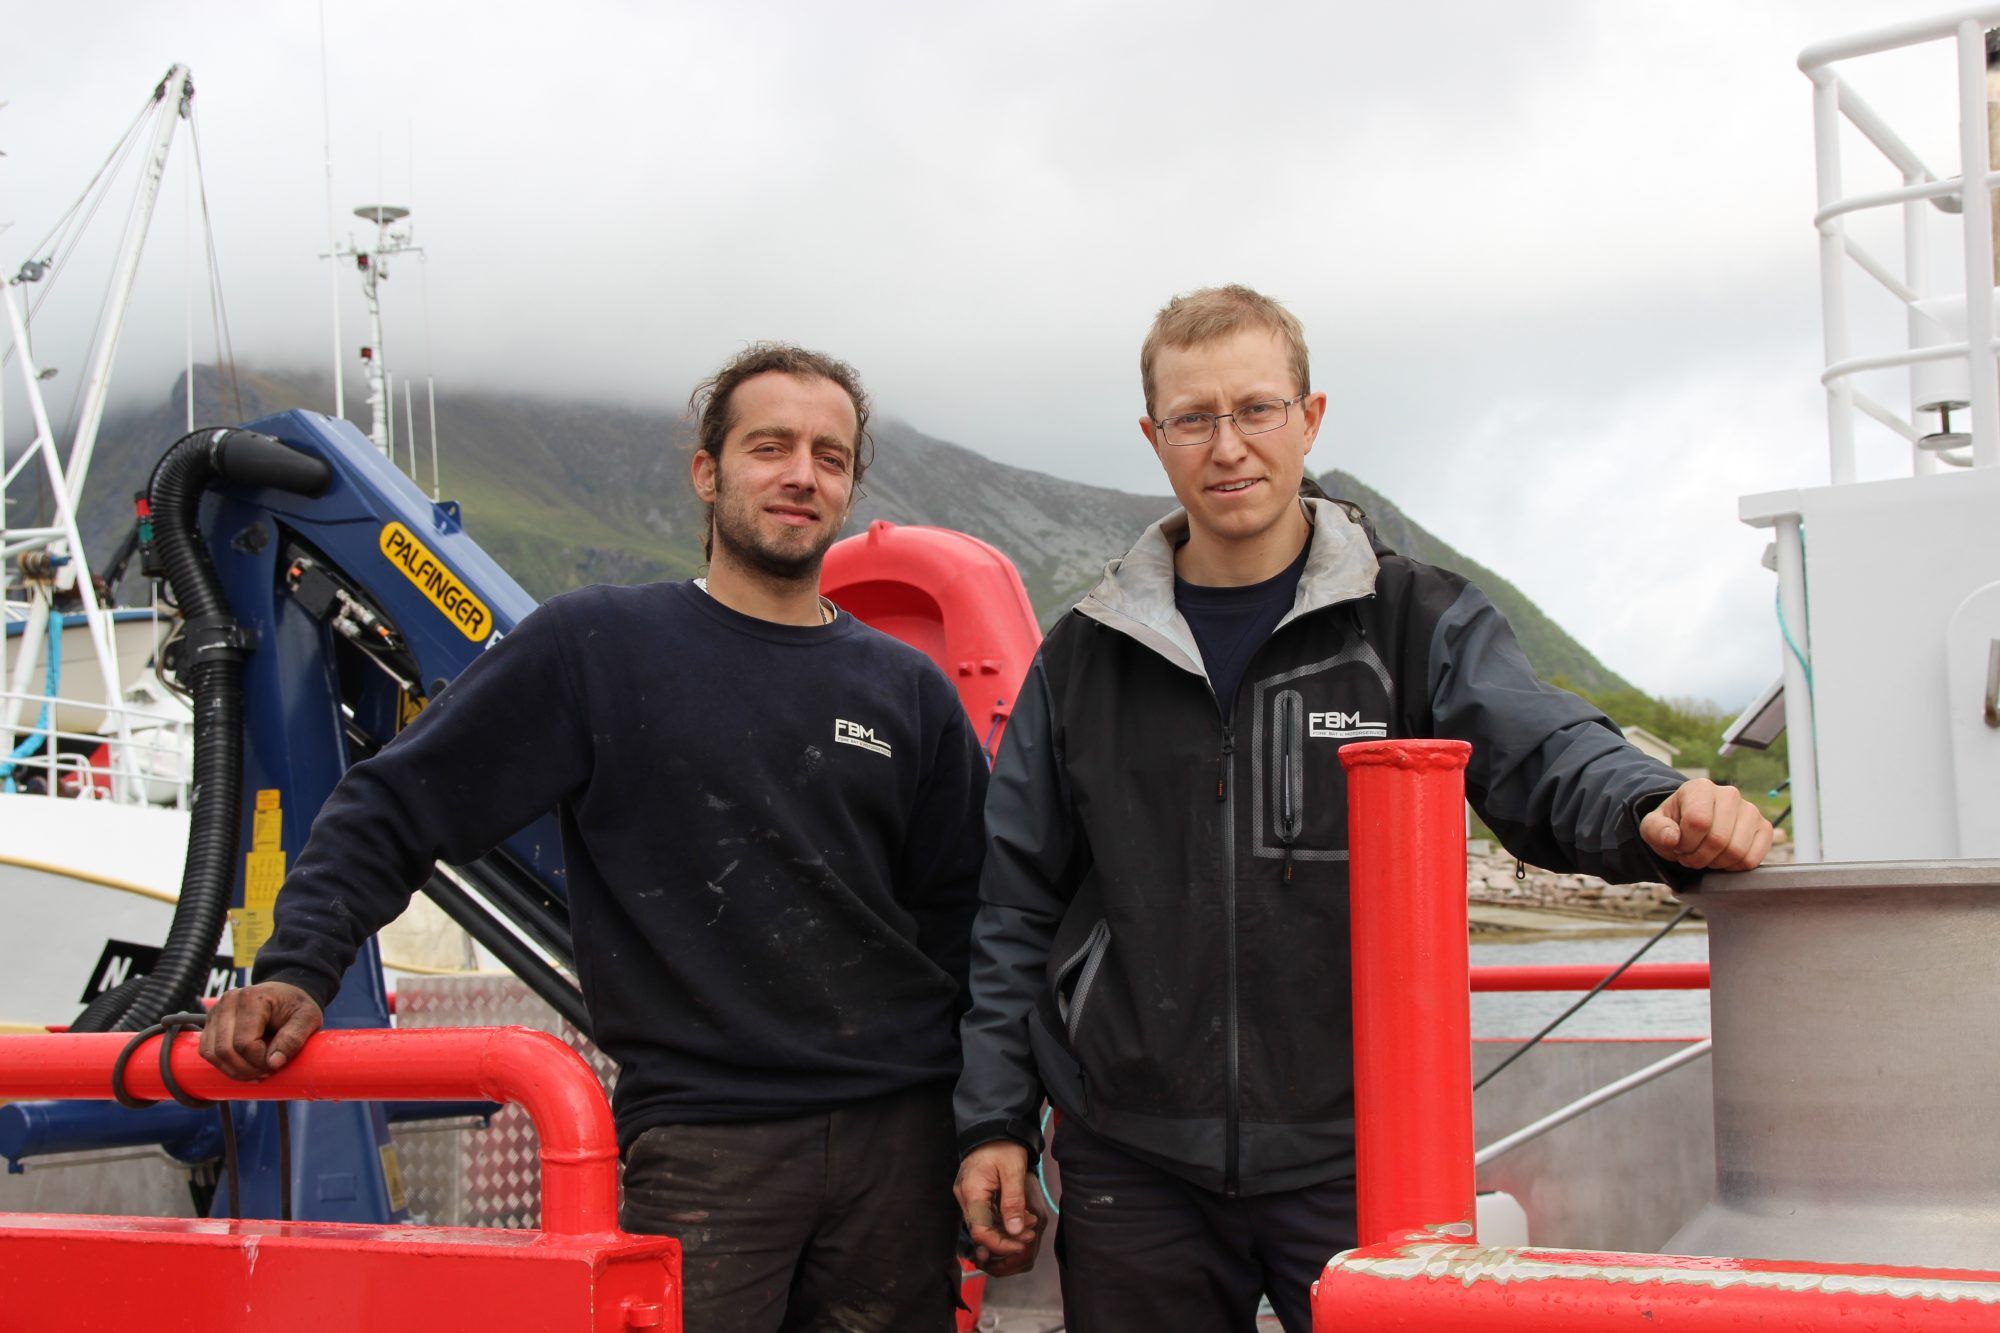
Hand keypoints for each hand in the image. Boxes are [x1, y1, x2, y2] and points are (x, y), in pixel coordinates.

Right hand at [199, 981, 323, 1079]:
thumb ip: (294, 1038)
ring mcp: (215, 1012)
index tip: (276, 1064)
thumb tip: (274, 1063)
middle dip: (246, 1069)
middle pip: (225, 1050)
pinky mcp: (210, 1023)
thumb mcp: (308, 1018)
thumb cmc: (296, 1007)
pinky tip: (244, 1068)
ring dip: (234, 1070)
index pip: (245, 1043)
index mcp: (251, 998)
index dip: (259, 1062)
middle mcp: (228, 1002)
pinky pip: (207, 1052)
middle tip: (266, 1072)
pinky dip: (224, 1065)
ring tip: (256, 1072)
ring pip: (212, 1054)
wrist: (284, 996)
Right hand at [954, 1140, 1045, 1276]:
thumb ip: (1013, 1202)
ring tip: (1030, 1223)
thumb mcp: (1013, 1171)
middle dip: (1007, 1237)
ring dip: (1008, 1228)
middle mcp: (965, 1196)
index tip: (1021, 1244)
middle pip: (982, 1230)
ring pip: (985, 1223)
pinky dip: (1004, 1218)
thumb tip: (1015, 1232)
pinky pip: (987, 1214)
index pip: (980, 1231)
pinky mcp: (974, 1193)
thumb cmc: (1004, 1145)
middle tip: (1030, 1234)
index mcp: (971, 1192)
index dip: (1000, 1244)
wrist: (995, 1127)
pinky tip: (1021, 1216)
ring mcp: (968, 1195)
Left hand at [1639, 779, 1773, 871]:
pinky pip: (1753, 858)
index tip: (1678, 845)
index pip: (1698, 821)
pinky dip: (1734, 867)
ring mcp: (1750, 811)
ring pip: (1737, 851)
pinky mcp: (1764, 828)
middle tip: (1690, 856)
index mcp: (1700, 788)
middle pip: (1719, 839)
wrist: (1691, 828)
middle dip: (1699, 857)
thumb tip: (1672, 838)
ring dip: (1716, 863)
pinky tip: (1722, 859)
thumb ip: (1656, 830)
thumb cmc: (1673, 825)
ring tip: (1705, 856)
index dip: (1685, 842)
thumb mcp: (1653, 826)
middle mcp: (1729, 794)